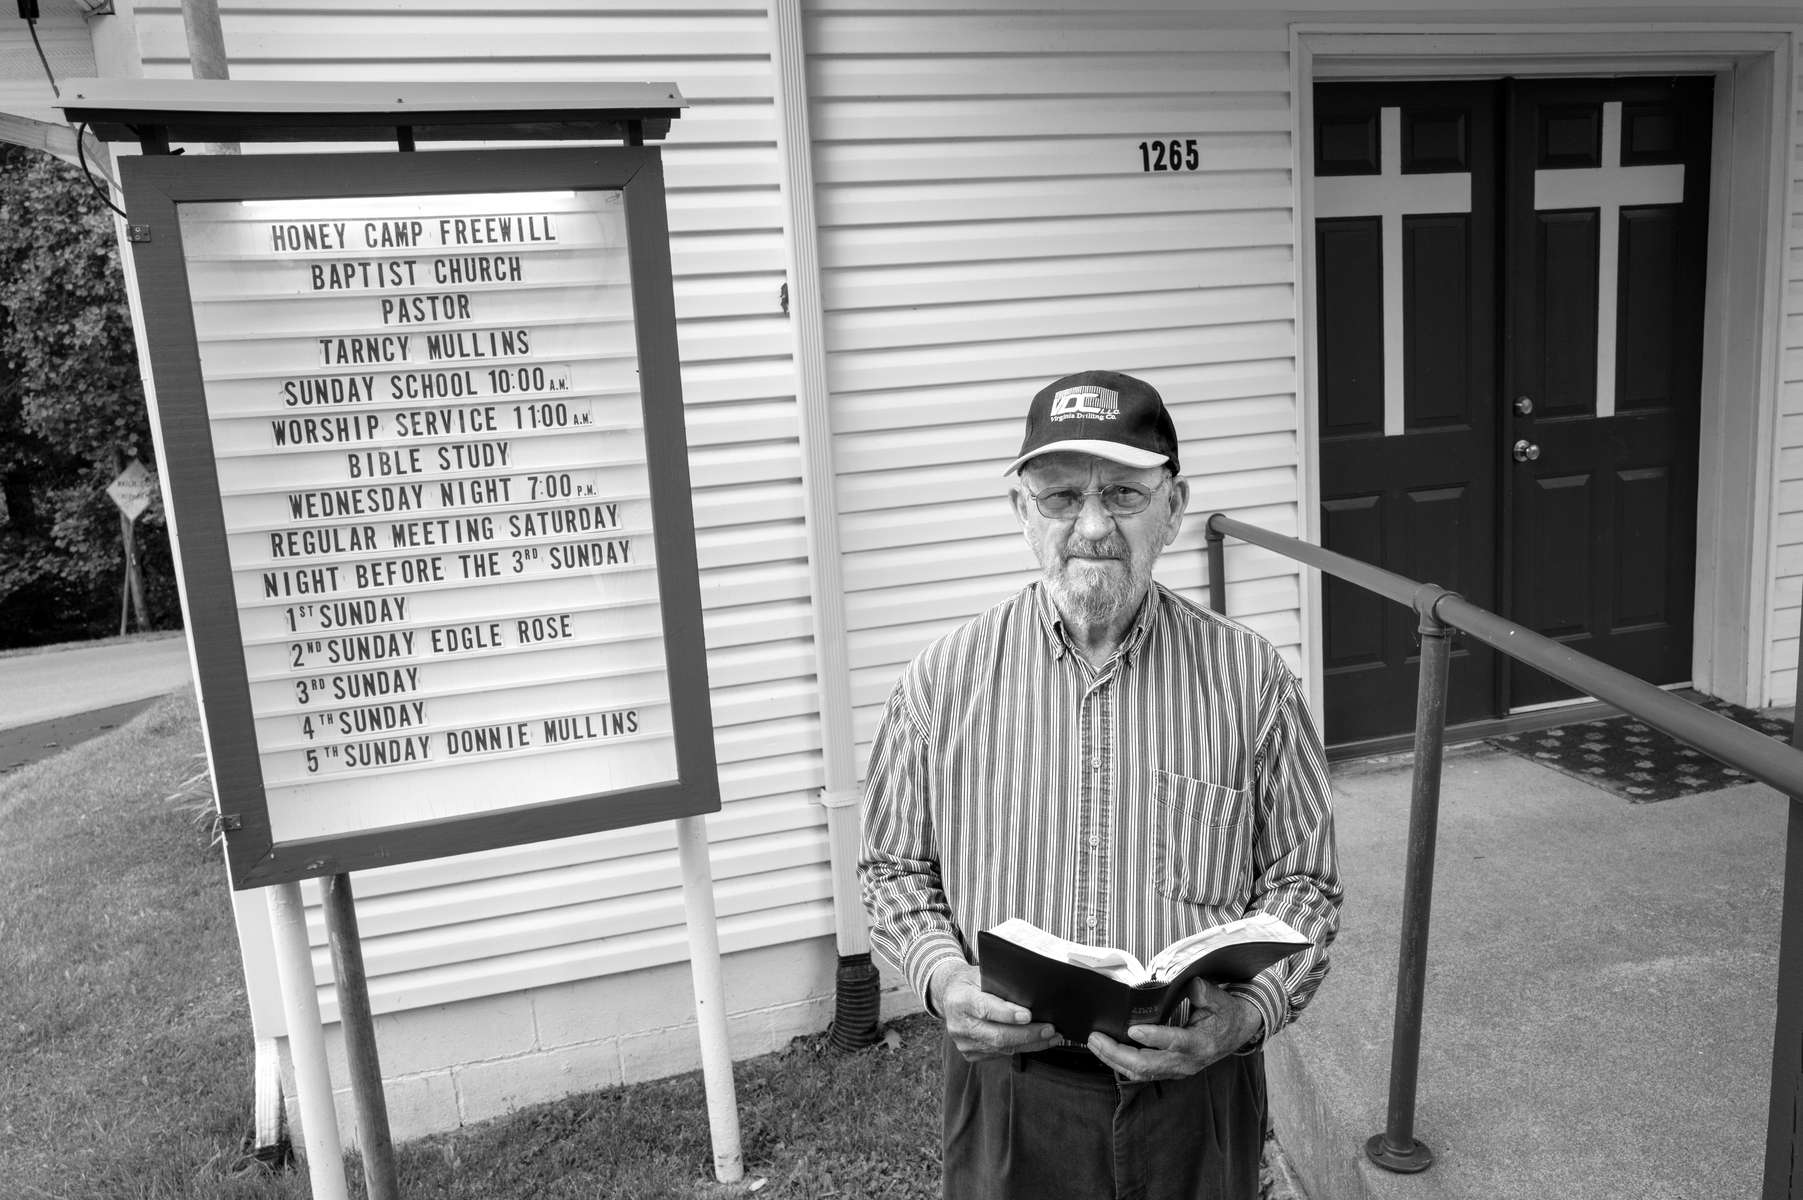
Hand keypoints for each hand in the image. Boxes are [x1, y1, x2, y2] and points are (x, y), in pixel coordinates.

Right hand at [932, 962, 1058, 1060]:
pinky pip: (1000, 1054)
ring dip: (1030, 1044)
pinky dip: (1021, 1048)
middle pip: (997, 1035)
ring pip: (1002, 1048)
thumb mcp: (980, 973)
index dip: (1007, 1014)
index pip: (985, 1009)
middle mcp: (960, 1025)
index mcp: (960, 1000)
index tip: (1029, 1015)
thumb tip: (1030, 992)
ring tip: (1051, 1036)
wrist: (948, 995)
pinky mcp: (970, 1053)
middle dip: (1027, 1034)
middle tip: (1049, 1029)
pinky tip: (1035, 1042)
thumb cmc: (969, 982)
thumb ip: (999, 983)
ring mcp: (964, 1042)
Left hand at [1086, 979, 1260, 1081]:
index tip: (1132, 1030)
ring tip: (1095, 1043)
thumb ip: (1205, 992)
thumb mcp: (1219, 999)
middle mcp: (1187, 1062)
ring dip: (1115, 1060)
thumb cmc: (1225, 1012)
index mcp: (1200, 1042)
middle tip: (1096, 1037)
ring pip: (1142, 1072)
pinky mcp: (1170, 1070)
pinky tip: (1106, 1052)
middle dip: (1119, 1053)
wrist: (1237, 1032)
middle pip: (1149, 1064)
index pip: (1175, 1043)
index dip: (1154, 1038)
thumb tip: (1190, 985)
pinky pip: (1143, 1073)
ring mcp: (1178, 1069)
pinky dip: (1122, 1064)